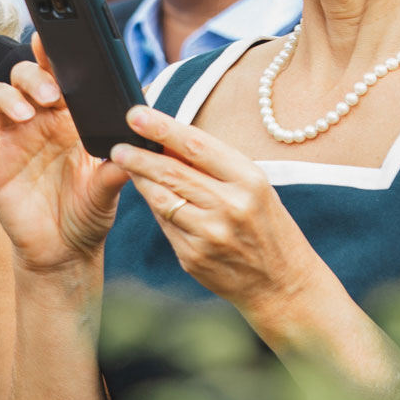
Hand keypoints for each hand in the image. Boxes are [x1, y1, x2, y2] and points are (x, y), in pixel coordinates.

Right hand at [0, 37, 127, 273]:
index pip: (58, 76)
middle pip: (23, 78)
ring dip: (7, 98)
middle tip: (49, 95)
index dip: (51, 55)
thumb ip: (118, 167)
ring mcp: (11, 141)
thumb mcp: (110, 190)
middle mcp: (37, 122)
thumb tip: (136, 144)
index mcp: (67, 118)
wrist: (64, 252)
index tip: (52, 40)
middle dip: (32, 76)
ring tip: (24, 115)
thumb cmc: (89, 213)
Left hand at [109, 105, 327, 320]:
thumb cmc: (267, 227)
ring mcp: (209, 235)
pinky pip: (164, 224)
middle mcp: (230, 206)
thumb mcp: (254, 188)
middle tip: (117, 144)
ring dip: (139, 179)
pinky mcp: (193, 257)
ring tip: (124, 162)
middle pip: (171, 172)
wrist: (283, 285)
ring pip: (160, 198)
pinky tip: (151, 196)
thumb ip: (214, 166)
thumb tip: (167, 141)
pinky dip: (155, 207)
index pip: (197, 146)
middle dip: (138, 155)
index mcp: (249, 180)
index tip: (136, 114)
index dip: (162, 128)